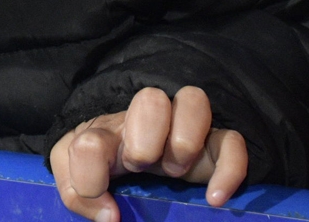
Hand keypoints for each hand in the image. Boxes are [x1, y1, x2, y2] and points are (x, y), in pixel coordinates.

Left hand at [49, 87, 247, 221]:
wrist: (142, 171)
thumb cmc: (107, 170)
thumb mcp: (75, 180)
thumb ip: (76, 193)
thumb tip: (109, 215)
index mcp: (107, 133)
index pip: (89, 141)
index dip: (91, 176)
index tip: (105, 206)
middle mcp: (145, 123)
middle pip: (150, 98)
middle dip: (145, 137)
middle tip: (142, 167)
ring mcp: (184, 129)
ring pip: (193, 100)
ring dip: (184, 139)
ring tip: (175, 171)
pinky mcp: (215, 146)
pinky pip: (233, 141)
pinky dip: (230, 168)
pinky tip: (215, 198)